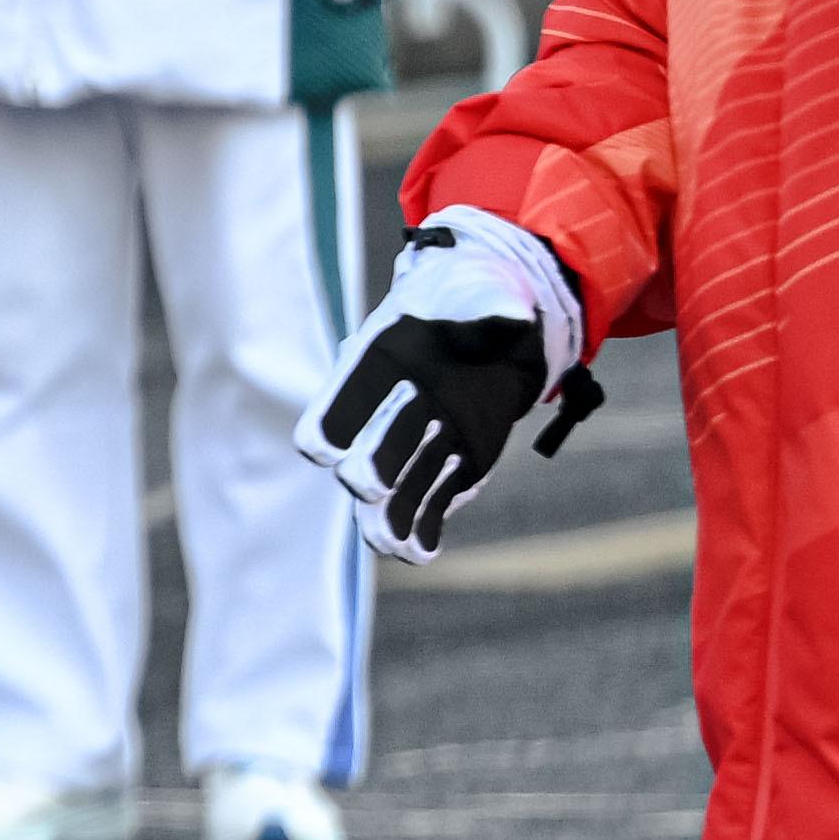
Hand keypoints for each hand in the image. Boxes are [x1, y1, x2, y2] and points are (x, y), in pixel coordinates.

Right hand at [300, 205, 596, 562]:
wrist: (506, 319)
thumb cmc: (479, 294)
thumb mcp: (484, 287)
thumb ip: (490, 307)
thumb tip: (514, 319)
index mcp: (380, 361)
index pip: (341, 400)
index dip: (330, 423)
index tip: (324, 449)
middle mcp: (392, 409)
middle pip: (369, 449)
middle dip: (368, 469)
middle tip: (369, 488)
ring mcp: (420, 442)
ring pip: (396, 489)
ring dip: (390, 517)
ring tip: (391, 545)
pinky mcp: (454, 465)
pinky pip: (432, 504)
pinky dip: (424, 529)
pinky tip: (422, 552)